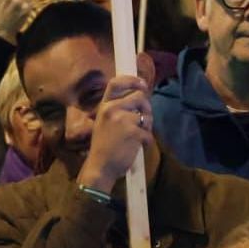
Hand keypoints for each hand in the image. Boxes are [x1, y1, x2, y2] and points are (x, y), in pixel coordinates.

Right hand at [76, 75, 153, 193]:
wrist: (100, 167)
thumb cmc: (104, 147)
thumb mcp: (104, 123)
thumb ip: (118, 110)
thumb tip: (140, 100)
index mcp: (104, 106)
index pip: (116, 83)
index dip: (132, 80)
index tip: (142, 84)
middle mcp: (112, 109)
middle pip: (140, 97)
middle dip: (146, 108)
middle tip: (143, 120)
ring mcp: (124, 120)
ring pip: (147, 116)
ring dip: (147, 127)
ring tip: (135, 138)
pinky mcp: (134, 132)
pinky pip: (149, 134)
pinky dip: (146, 142)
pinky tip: (136, 148)